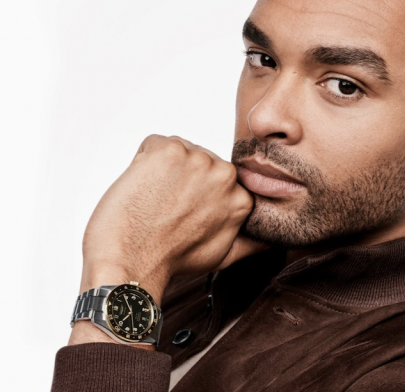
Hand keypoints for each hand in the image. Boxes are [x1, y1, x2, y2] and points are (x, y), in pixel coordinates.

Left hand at [77, 134, 269, 303]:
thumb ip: (252, 243)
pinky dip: (143, 161)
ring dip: (163, 170)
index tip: (185, 211)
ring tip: (155, 199)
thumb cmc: (171, 259)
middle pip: (201, 161)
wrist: (131, 260)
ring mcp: (197, 159)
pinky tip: (143, 187)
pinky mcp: (168, 150)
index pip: (218, 179)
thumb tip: (273, 242)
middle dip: (183, 178)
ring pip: (178, 151)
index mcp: (240, 197)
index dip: (197, 193)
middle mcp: (224, 175)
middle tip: (168, 207)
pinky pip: (153, 144)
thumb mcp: (223, 255)